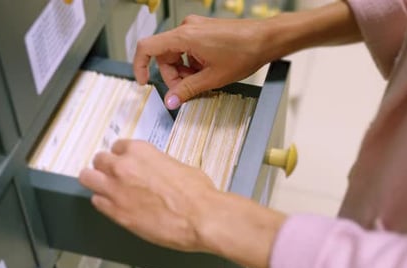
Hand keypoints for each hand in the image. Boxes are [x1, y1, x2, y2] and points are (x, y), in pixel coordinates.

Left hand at [79, 139, 286, 267]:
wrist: (199, 217)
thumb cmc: (196, 191)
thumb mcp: (177, 166)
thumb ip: (157, 166)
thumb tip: (156, 173)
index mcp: (140, 151)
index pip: (118, 146)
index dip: (122, 155)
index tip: (127, 162)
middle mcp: (122, 166)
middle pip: (99, 160)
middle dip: (106, 167)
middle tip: (115, 176)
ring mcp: (115, 189)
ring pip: (87, 178)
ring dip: (97, 182)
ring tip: (106, 189)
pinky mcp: (115, 213)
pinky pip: (96, 202)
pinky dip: (103, 202)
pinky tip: (114, 206)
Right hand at [134, 15, 270, 108]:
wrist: (266, 39)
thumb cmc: (245, 52)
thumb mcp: (212, 78)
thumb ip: (187, 90)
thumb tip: (170, 100)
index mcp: (184, 36)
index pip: (147, 47)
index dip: (140, 66)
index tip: (143, 82)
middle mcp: (187, 28)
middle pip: (164, 55)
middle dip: (172, 75)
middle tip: (186, 90)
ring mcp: (196, 27)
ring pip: (177, 53)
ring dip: (184, 70)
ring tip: (203, 79)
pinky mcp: (204, 30)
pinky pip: (188, 48)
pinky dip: (193, 63)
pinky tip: (208, 70)